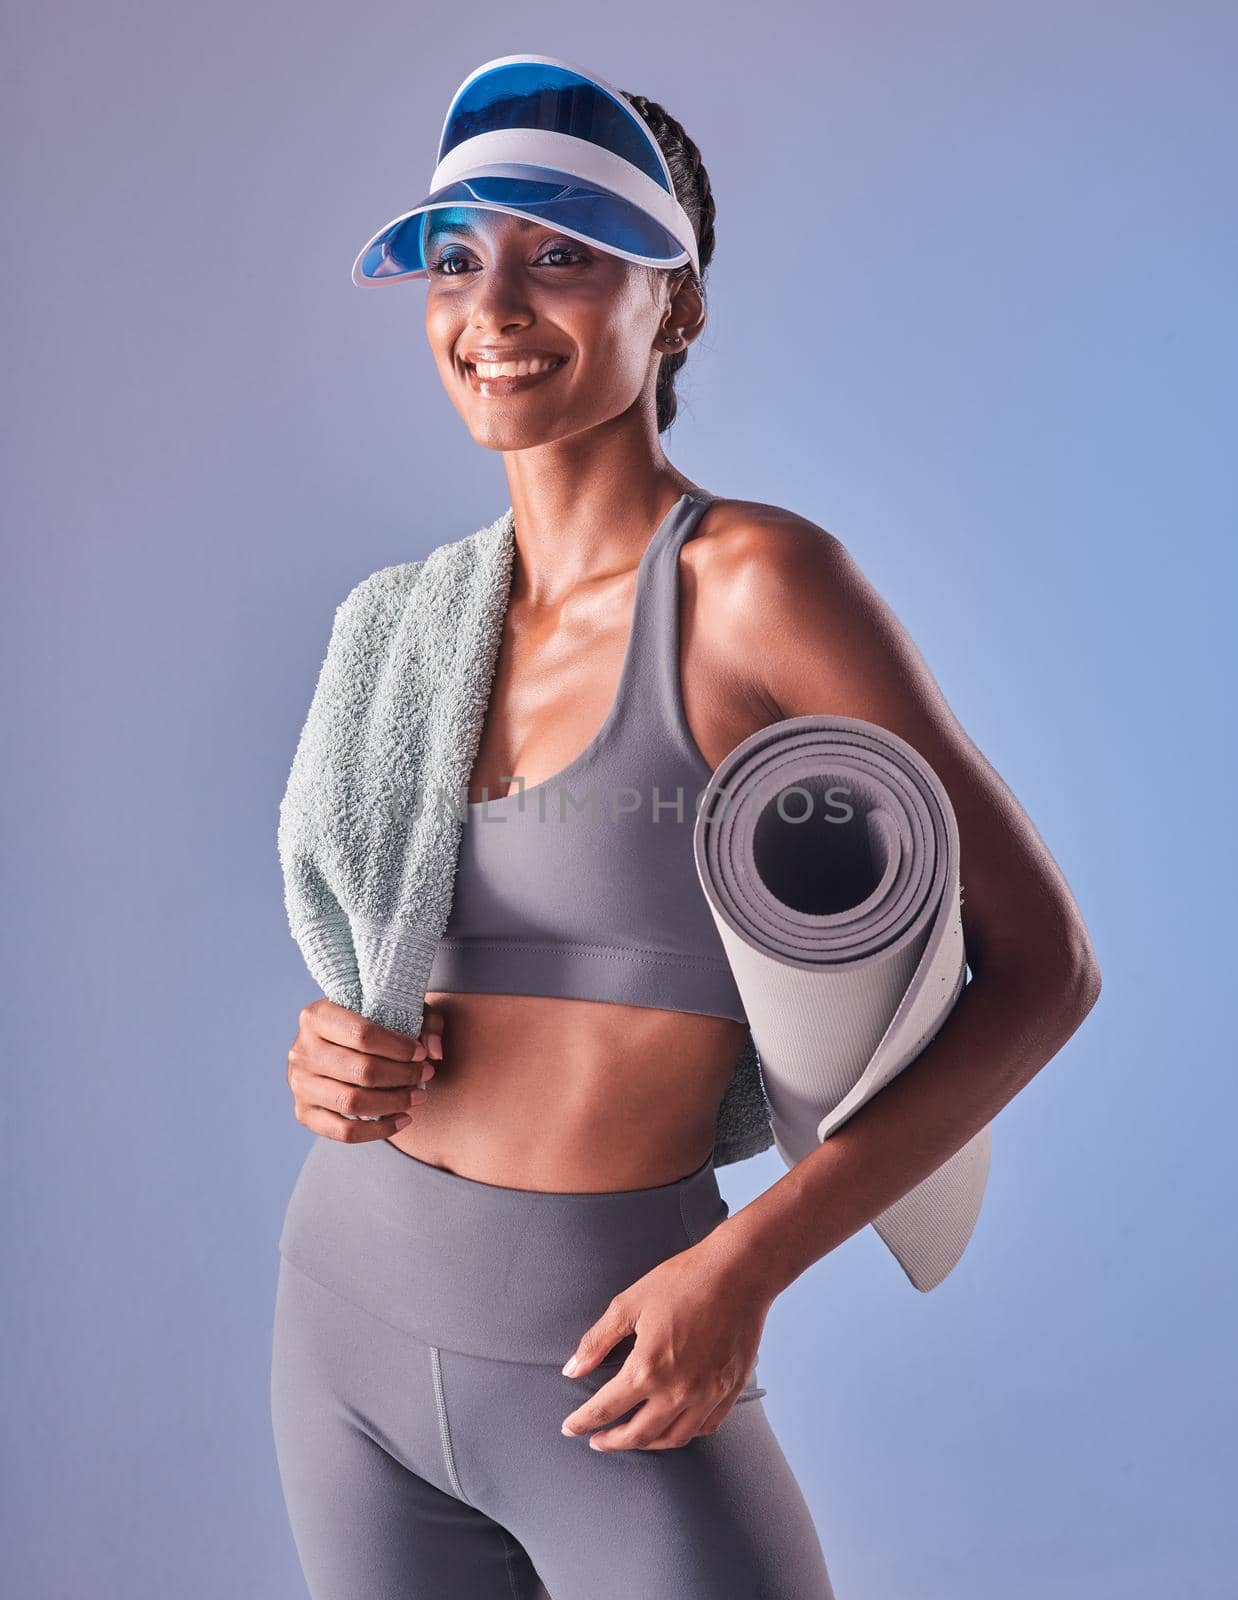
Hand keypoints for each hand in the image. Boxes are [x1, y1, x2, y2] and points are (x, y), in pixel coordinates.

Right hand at [286, 997, 442, 1141]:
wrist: (334, 1044)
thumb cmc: (371, 1024)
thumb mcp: (399, 1010)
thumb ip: (426, 1023)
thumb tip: (433, 1052)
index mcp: (316, 1016)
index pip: (363, 1035)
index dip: (399, 1048)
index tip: (421, 1054)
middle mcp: (301, 1051)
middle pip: (361, 1070)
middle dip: (402, 1076)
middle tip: (425, 1075)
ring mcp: (299, 1084)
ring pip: (353, 1102)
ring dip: (394, 1102)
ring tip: (418, 1096)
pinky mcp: (303, 1113)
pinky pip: (343, 1131)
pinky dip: (379, 1130)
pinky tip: (404, 1120)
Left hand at [559, 1227, 771, 1451]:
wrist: (738, 1271)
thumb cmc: (683, 1281)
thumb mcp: (629, 1303)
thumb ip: (597, 1341)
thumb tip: (572, 1369)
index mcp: (648, 1368)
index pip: (606, 1409)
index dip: (583, 1421)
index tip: (570, 1428)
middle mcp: (678, 1391)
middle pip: (638, 1434)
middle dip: (611, 1441)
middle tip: (596, 1440)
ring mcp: (707, 1394)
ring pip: (672, 1438)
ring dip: (646, 1444)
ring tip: (630, 1438)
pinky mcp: (729, 1390)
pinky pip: (704, 1427)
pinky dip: (683, 1433)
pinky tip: (672, 1425)